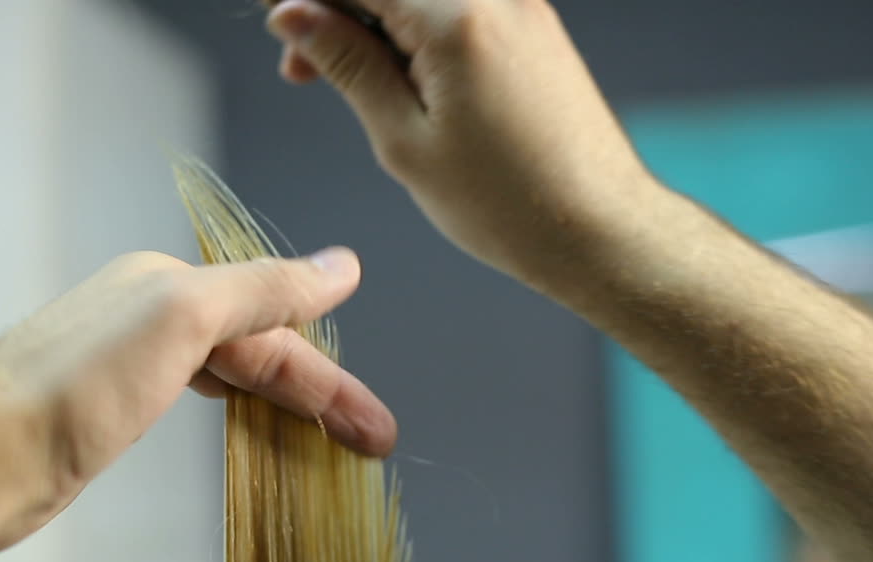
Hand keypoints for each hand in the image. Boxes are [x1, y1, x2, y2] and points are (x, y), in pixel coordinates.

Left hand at [0, 248, 393, 553]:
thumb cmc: (76, 383)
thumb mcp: (185, 316)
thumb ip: (266, 288)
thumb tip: (342, 266)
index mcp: (171, 284)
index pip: (275, 328)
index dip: (331, 381)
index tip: (376, 424)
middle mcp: (151, 316)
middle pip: (259, 354)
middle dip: (319, 400)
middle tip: (370, 443)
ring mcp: (128, 364)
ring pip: (230, 379)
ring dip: (284, 410)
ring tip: (328, 447)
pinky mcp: (108, 410)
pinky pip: (197, 403)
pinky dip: (238, 417)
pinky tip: (249, 433)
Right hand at [265, 0, 657, 282]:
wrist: (600, 228)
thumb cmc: (510, 204)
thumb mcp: (404, 140)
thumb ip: (347, 64)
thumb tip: (293, 14)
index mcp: (454, 18)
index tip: (272, 18)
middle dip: (335, 9)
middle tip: (298, 62)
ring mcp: (518, 6)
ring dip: (370, 21)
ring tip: (333, 78)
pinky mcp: (531, 27)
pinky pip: (454, 10)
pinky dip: (411, 31)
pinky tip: (388, 75)